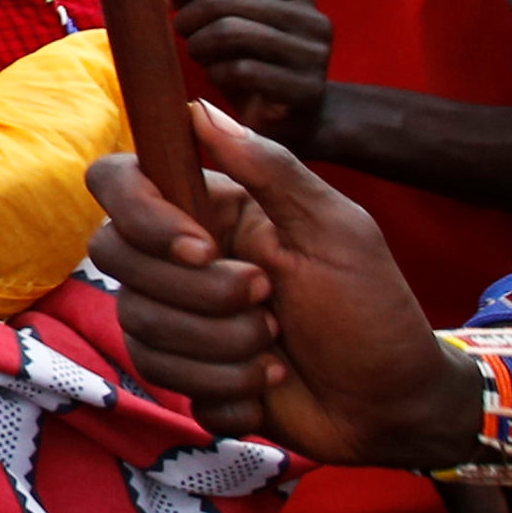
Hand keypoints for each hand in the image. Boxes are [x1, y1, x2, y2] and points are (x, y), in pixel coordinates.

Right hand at [84, 104, 479, 465]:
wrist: (393, 404)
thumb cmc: (373, 308)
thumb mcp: (336, 229)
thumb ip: (272, 168)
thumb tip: (200, 108)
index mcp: (214, 212)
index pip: (120, 184)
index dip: (142, 216)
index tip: (204, 250)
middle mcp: (183, 261)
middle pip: (118, 262)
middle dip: (201, 297)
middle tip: (270, 302)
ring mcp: (180, 320)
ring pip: (141, 330)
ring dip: (223, 350)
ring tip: (276, 351)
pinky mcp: (187, 375)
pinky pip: (167, 382)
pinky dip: (225, 389)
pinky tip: (266, 387)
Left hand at [168, 0, 331, 146]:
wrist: (298, 122)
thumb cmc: (257, 66)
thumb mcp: (233, 22)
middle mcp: (311, 18)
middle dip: (188, 16)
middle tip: (181, 33)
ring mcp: (312, 54)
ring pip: (229, 32)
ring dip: (199, 44)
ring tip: (197, 54)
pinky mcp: (305, 89)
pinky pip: (241, 70)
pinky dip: (216, 72)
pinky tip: (216, 76)